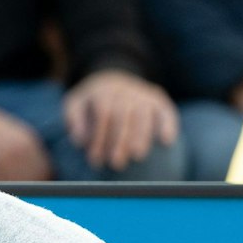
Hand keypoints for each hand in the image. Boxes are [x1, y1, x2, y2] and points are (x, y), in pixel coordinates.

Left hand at [63, 70, 178, 171]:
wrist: (110, 77)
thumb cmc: (90, 101)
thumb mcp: (75, 105)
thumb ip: (74, 120)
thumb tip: (80, 141)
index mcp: (103, 91)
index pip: (102, 114)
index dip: (99, 138)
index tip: (95, 159)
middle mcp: (124, 90)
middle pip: (123, 115)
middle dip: (119, 141)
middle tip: (116, 164)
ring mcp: (143, 93)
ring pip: (143, 114)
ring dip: (141, 137)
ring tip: (138, 157)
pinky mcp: (158, 99)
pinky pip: (166, 111)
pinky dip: (168, 125)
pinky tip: (166, 141)